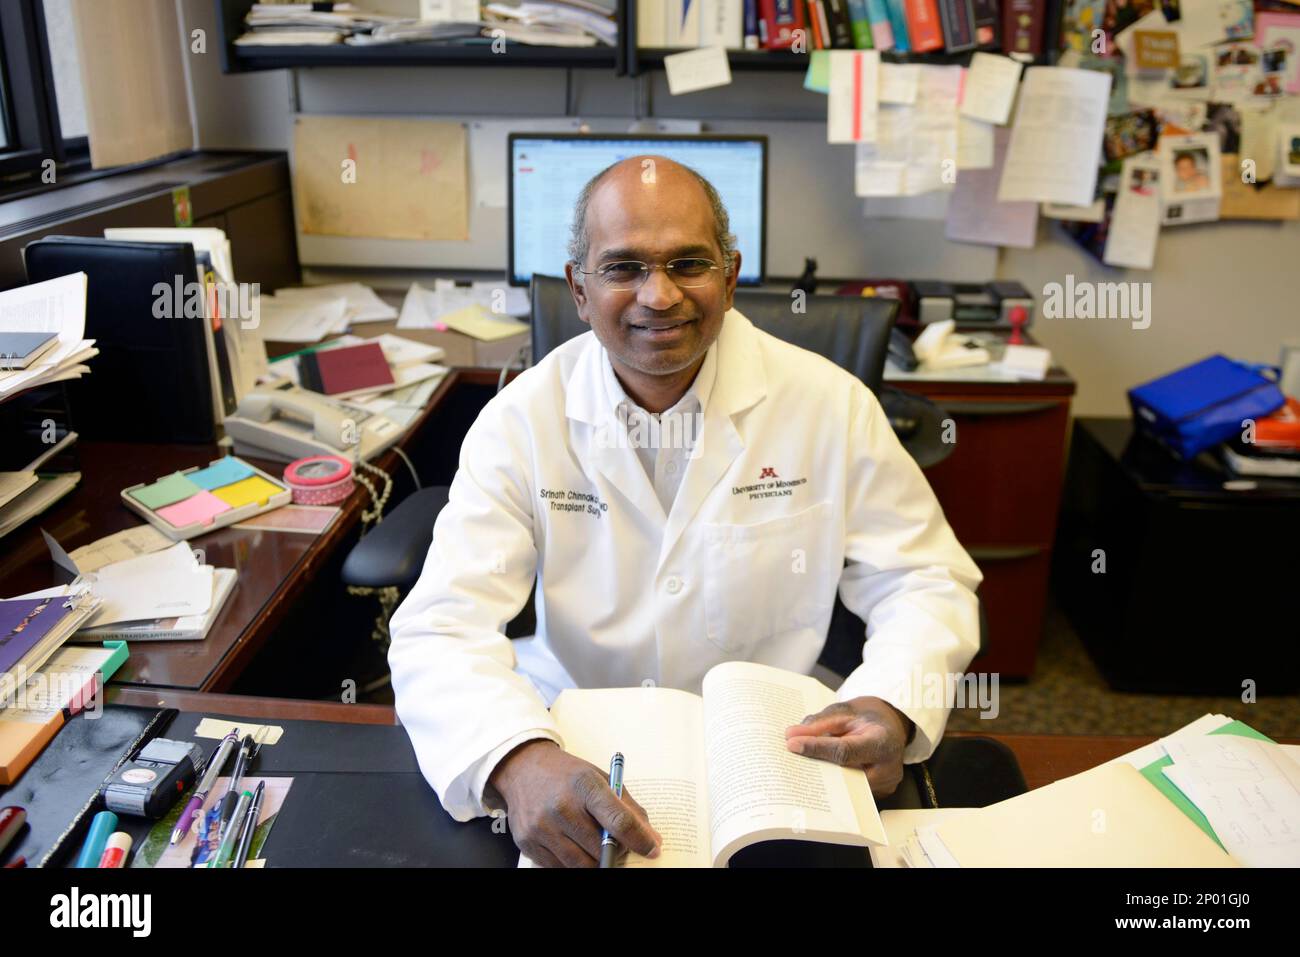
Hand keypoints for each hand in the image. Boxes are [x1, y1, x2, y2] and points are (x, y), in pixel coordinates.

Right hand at [488, 740, 662, 867]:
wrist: (523, 769)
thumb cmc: (566, 775)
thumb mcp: (600, 778)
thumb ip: (628, 808)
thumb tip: (652, 839)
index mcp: (584, 785)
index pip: (619, 821)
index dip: (640, 840)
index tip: (652, 849)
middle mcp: (561, 806)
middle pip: (601, 849)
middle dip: (616, 852)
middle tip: (618, 846)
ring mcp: (542, 827)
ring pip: (581, 865)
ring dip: (596, 862)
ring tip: (597, 848)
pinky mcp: (528, 843)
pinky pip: (559, 868)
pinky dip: (573, 863)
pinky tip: (574, 846)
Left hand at [784, 697, 913, 796]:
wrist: (891, 727)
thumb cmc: (868, 718)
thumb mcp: (844, 711)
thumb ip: (819, 723)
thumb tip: (792, 735)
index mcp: (882, 740)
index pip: (844, 750)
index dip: (816, 748)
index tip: (792, 744)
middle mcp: (888, 768)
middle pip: (843, 774)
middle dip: (815, 767)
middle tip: (788, 761)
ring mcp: (886, 785)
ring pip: (846, 788)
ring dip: (822, 778)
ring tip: (799, 768)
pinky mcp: (880, 795)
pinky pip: (852, 793)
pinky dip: (834, 784)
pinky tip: (817, 776)